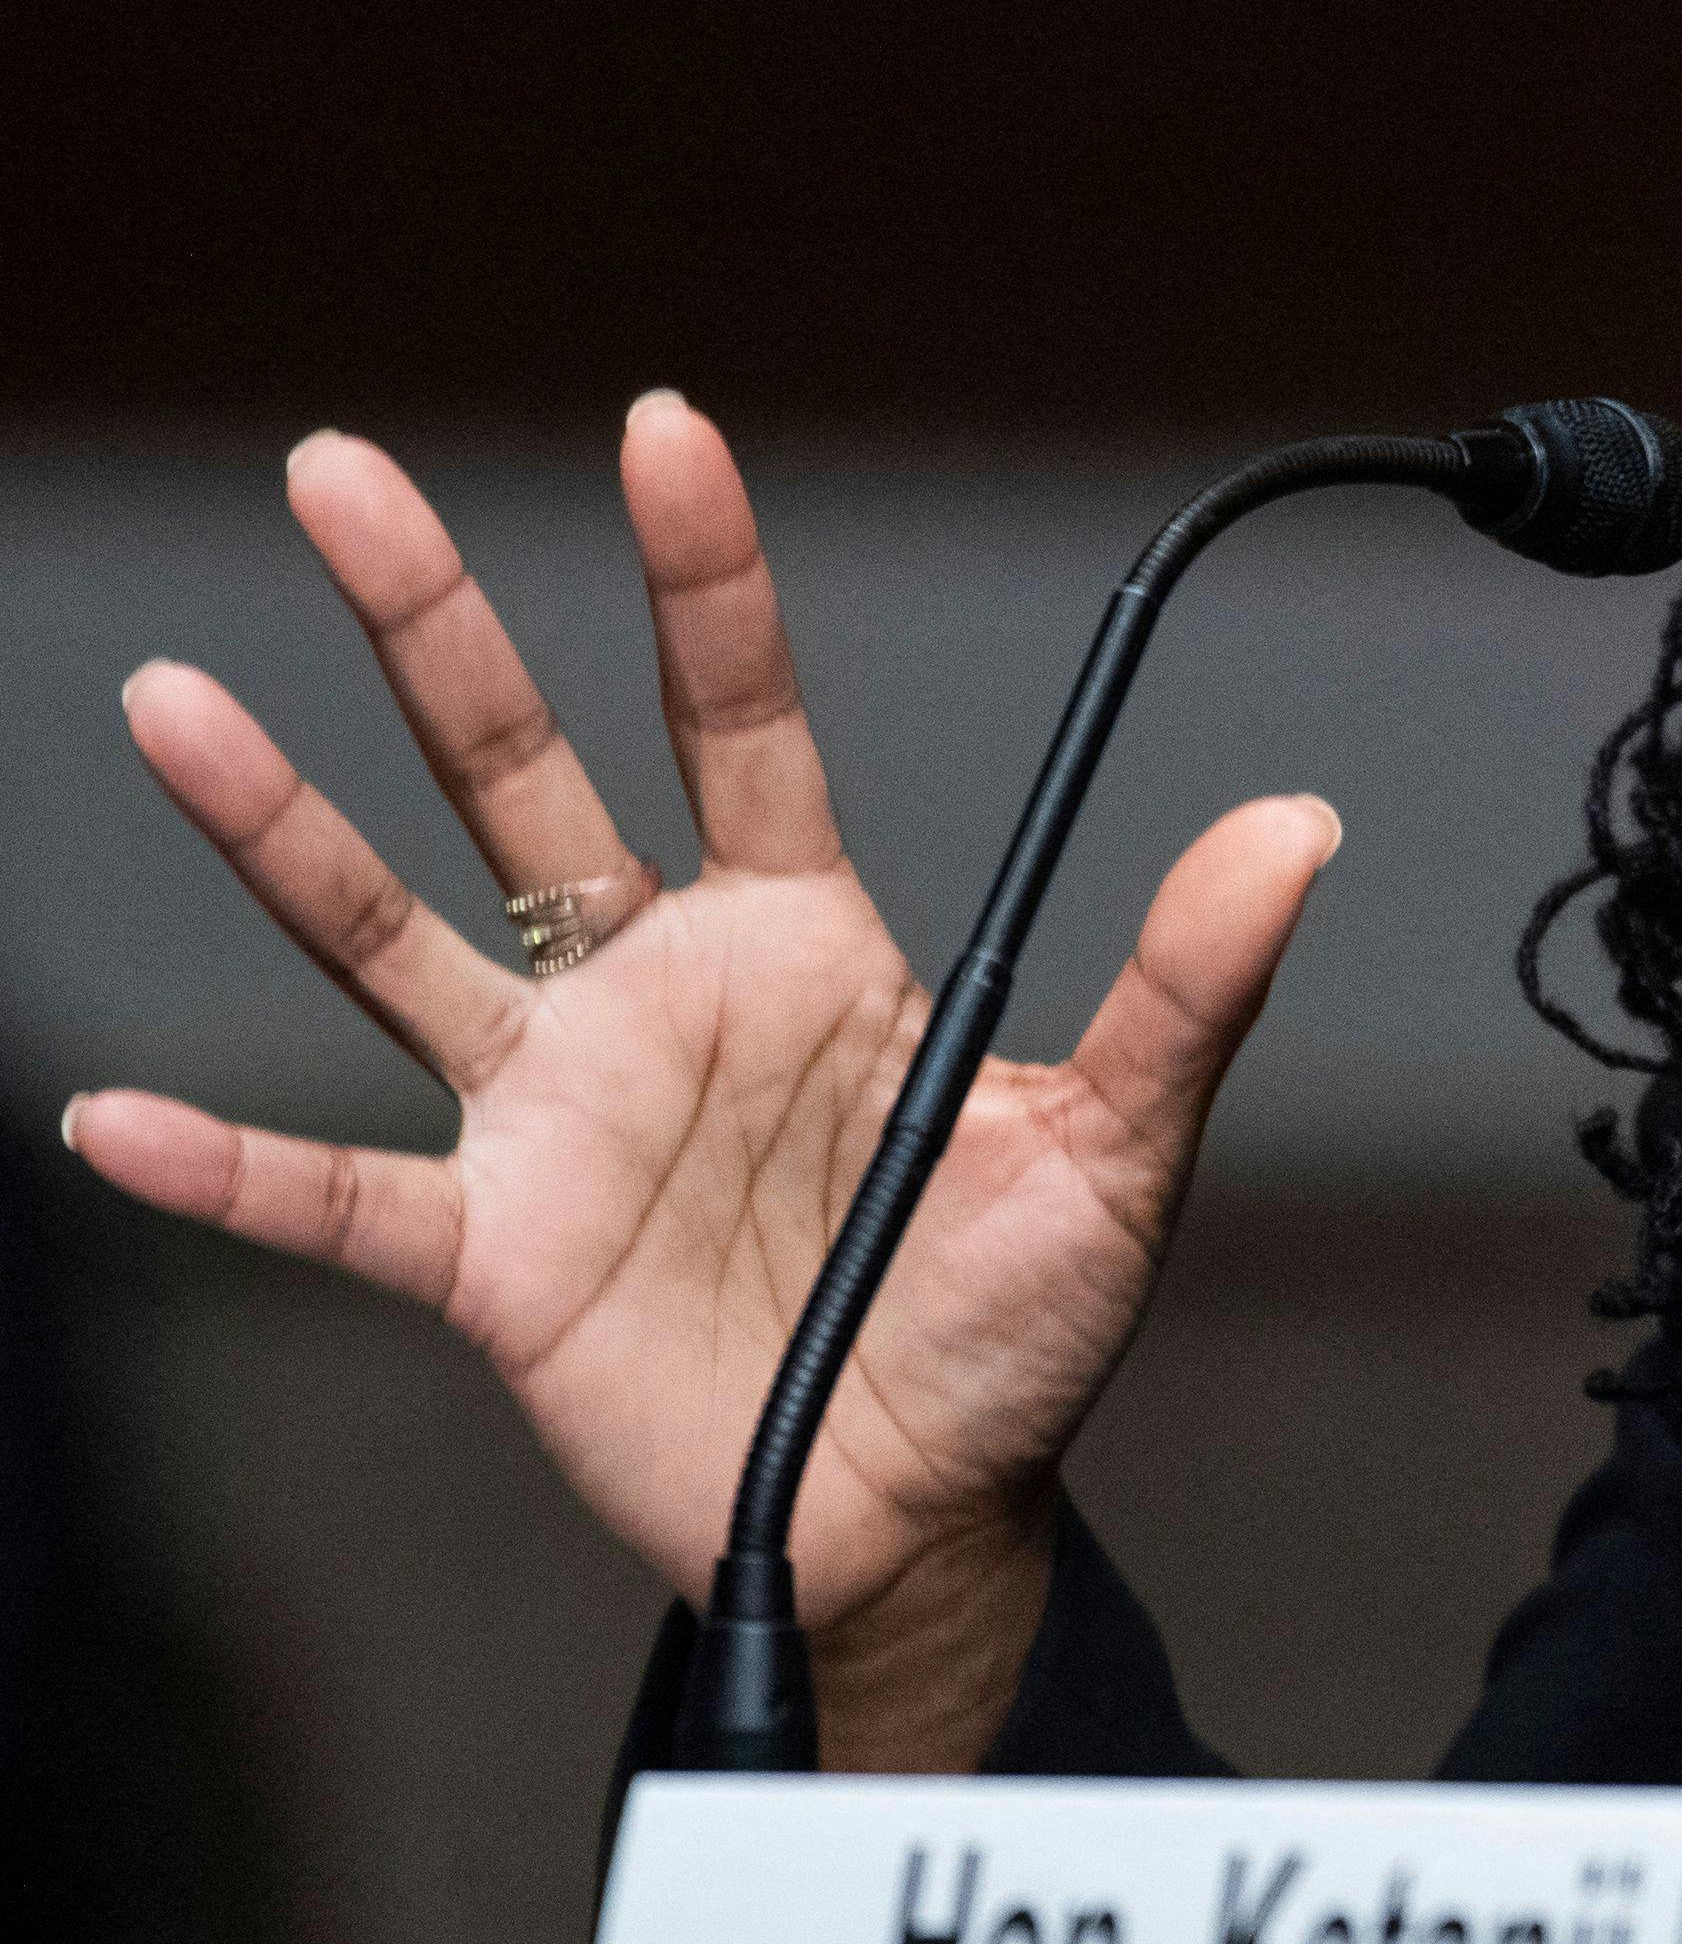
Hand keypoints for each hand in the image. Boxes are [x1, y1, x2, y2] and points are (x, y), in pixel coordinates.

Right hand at [57, 398, 1342, 1764]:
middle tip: (346, 474)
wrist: (921, 1514)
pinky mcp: (494, 1254)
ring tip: (171, 706)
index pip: (740, 719)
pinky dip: (224, 1169)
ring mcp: (555, 1114)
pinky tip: (115, 1119)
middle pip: (523, 776)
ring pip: (392, 939)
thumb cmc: (1013, 1325)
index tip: (664, 429)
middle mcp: (656, 997)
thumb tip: (1301, 827)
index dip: (706, 578)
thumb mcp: (1120, 1149)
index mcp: (805, 946)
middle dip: (434, 627)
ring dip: (283, 830)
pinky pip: (333, 1200)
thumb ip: (1188, 988)